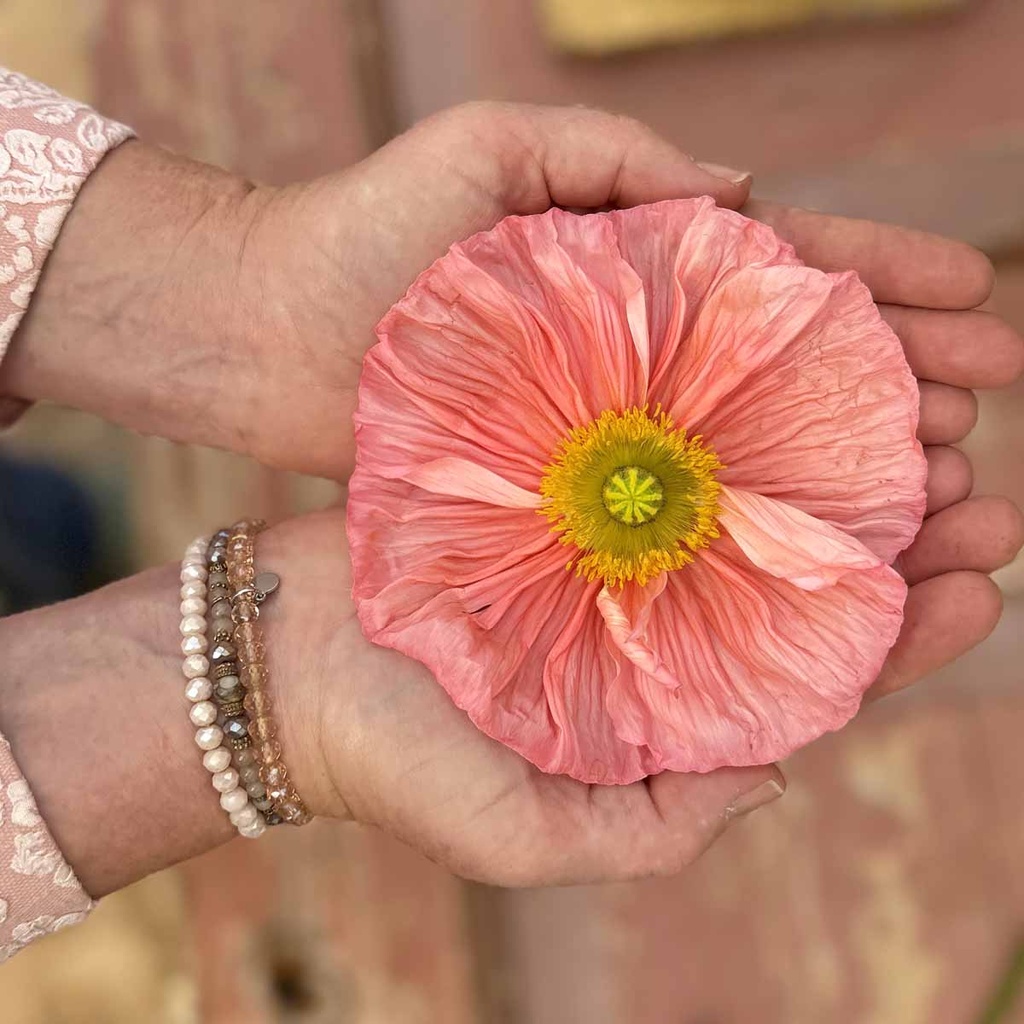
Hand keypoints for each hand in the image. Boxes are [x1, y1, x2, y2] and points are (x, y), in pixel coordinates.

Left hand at [7, 101, 1020, 484]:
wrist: (273, 332)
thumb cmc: (372, 230)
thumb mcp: (494, 153)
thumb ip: (614, 156)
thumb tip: (745, 188)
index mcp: (641, 261)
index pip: (788, 268)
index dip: (885, 280)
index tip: (976, 296)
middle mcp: (640, 350)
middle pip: (794, 365)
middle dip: (897, 380)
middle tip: (983, 413)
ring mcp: (609, 425)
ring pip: (753, 443)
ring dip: (849, 460)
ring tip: (945, 481)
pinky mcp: (565, 487)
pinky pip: (677, 506)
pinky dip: (750, 520)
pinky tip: (818, 542)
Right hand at [264, 482, 1021, 886]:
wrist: (286, 666)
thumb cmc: (398, 765)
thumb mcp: (529, 839)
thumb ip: (659, 829)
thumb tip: (776, 775)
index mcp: (657, 703)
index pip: (809, 672)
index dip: (903, 632)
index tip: (979, 579)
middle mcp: (641, 615)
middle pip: (791, 573)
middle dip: (892, 534)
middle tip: (981, 485)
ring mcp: (600, 543)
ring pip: (738, 495)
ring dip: (825, 462)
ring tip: (919, 420)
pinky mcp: (553, 483)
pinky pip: (654, 442)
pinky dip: (719, 414)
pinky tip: (779, 379)